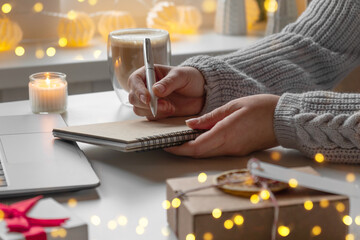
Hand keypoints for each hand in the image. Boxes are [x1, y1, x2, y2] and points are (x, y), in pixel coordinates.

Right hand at [128, 65, 204, 119]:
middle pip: (133, 97)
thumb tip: (155, 90)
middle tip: (164, 104)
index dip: (138, 90)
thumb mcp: (182, 76)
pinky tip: (171, 110)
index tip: (148, 98)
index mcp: (149, 73)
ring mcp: (150, 101)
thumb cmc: (191, 79)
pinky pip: (149, 117)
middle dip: (146, 103)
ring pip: (138, 109)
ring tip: (170, 106)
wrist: (202, 93)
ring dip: (153, 110)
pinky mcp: (155, 112)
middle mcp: (146, 87)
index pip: (134, 80)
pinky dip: (159, 115)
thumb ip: (169, 82)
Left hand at [165, 94, 279, 157]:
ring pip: (207, 154)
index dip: (179, 149)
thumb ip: (210, 117)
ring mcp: (235, 151)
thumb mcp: (233, 106)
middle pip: (199, 154)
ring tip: (181, 140)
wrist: (284, 119)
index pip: (196, 147)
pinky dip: (204, 147)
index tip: (166, 145)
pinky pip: (217, 152)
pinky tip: (200, 138)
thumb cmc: (261, 108)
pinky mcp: (239, 151)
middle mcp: (228, 146)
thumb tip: (190, 124)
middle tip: (170, 143)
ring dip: (192, 150)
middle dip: (182, 151)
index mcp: (225, 133)